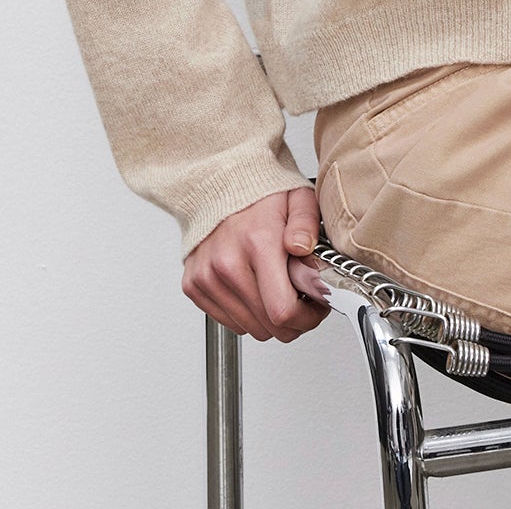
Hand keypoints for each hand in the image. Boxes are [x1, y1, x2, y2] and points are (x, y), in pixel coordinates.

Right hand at [182, 184, 331, 340]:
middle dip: (293, 320)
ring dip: (268, 318)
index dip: (306, 318)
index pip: (282, 311)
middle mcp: (227, 263)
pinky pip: (227, 321)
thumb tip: (304, 248)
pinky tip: (255, 287)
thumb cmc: (259, 191)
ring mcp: (207, 277)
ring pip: (248, 328)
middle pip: (267, 327)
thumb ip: (306, 223)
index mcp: (258, 243)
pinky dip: (245, 313)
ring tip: (277, 289)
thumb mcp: (297, 196)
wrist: (216, 182)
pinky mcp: (193, 285)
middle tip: (302, 297)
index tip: (316, 307)